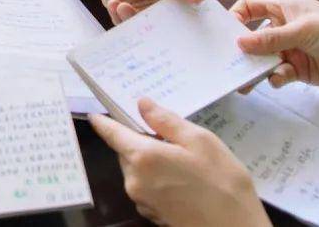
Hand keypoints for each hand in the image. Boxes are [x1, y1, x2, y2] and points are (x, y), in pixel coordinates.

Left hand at [80, 0, 207, 23]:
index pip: (189, 16)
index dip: (192, 27)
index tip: (193, 36)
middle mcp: (160, 10)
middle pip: (166, 30)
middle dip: (161, 34)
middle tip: (155, 34)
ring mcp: (141, 14)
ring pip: (143, 31)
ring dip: (134, 21)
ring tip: (125, 6)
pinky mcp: (122, 17)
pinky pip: (123, 25)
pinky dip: (119, 17)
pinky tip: (115, 3)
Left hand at [91, 98, 269, 226]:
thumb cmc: (223, 183)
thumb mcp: (200, 141)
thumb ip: (167, 121)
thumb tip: (142, 104)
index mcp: (143, 157)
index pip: (112, 133)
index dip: (103, 121)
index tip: (94, 113)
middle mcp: (134, 180)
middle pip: (125, 151)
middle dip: (140, 140)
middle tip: (168, 137)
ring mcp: (141, 200)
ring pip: (136, 169)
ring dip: (150, 160)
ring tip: (182, 161)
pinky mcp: (151, 214)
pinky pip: (145, 186)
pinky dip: (156, 178)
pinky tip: (182, 180)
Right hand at [232, 0, 318, 92]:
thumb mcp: (302, 30)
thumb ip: (270, 38)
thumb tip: (238, 43)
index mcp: (282, 7)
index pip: (250, 7)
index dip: (236, 18)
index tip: (225, 34)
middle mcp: (283, 27)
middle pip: (252, 37)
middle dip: (241, 50)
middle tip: (226, 63)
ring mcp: (289, 49)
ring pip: (263, 59)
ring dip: (255, 69)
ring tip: (243, 83)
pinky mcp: (297, 69)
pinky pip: (277, 73)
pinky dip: (275, 77)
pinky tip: (279, 79)